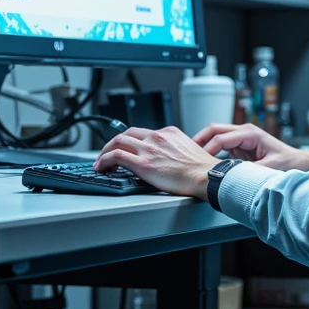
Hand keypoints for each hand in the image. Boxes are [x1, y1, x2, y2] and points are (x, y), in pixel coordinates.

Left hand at [93, 126, 212, 199]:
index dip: (129, 141)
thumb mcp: (189, 150)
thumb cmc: (202, 170)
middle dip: (113, 143)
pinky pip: (116, 156)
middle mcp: (157, 137)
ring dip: (105, 152)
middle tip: (107, 154)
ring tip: (101, 163)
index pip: (142, 132)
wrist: (206, 176)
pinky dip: (104, 160)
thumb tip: (167, 159)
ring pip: (117, 141)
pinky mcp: (143, 164)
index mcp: (169, 133)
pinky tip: (102, 167)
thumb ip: (174, 150)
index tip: (124, 148)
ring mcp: (149, 149)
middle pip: (126, 133)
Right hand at [193, 123, 308, 173]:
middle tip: (187, 154)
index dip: (208, 149)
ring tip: (191, 158)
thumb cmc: (289, 163)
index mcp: (250, 133)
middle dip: (199, 140)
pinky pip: (219, 144)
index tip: (200, 163)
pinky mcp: (239, 146)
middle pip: (214, 129)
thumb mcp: (271, 169)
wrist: (300, 163)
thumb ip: (252, 172)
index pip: (221, 137)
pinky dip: (209, 150)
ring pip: (214, 135)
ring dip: (202, 144)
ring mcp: (241, 137)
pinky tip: (202, 161)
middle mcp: (244, 132)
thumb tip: (235, 178)